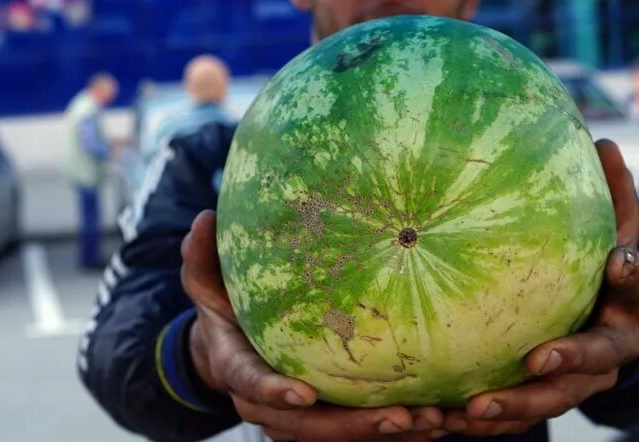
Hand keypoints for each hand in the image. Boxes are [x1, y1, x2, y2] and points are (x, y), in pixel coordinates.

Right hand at [180, 210, 444, 440]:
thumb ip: (202, 257)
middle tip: (399, 416)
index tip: (303, 394)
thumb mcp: (205, 281)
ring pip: (339, 438)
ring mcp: (295, 420)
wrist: (226, 349)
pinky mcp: (323, 423)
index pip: (251, 383)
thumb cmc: (222, 307)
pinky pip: (358, 436)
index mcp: (237, 368)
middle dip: (352, 426)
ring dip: (385, 434)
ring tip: (431, 421)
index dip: (275, 392)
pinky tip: (437, 423)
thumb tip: (201, 218)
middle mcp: (266, 405)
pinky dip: (396, 434)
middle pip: (307, 427)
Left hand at [440, 140, 638, 436]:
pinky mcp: (550, 396)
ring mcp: (583, 378)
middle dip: (569, 361)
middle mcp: (612, 345)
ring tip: (475, 406)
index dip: (631, 275)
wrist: (609, 320)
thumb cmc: (604, 262)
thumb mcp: (613, 228)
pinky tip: (451, 419)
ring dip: (518, 405)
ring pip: (555, 398)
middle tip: (537, 359)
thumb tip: (603, 141)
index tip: (618, 260)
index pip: (637, 287)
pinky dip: (492, 421)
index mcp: (629, 300)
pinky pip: (521, 415)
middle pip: (597, 361)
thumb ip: (612, 193)